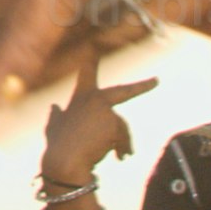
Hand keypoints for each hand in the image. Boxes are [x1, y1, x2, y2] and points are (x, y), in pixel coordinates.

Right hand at [38, 59, 139, 192]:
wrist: (65, 160)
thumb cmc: (57, 146)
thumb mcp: (54, 128)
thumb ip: (56, 116)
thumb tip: (54, 108)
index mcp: (81, 98)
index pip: (87, 74)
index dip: (92, 62)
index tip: (97, 49)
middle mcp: (95, 99)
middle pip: (124, 91)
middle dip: (142, 86)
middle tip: (156, 81)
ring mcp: (106, 110)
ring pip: (122, 127)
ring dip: (122, 143)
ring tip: (120, 157)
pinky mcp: (114, 123)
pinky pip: (124, 139)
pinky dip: (123, 150)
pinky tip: (119, 158)